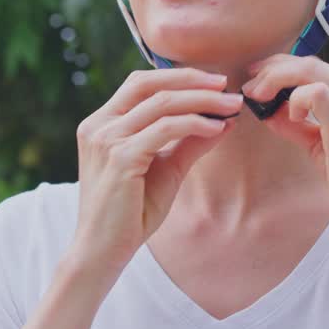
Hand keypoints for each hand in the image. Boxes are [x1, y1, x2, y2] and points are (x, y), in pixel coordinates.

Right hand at [71, 68, 241, 270]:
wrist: (103, 251)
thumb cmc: (131, 213)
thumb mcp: (165, 170)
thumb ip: (189, 142)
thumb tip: (223, 119)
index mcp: (101, 123)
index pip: (141, 84)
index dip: (178, 77)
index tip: (213, 83)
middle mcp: (98, 125)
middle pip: (150, 84)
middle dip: (192, 80)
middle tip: (226, 85)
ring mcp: (106, 140)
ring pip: (162, 103)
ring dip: (202, 101)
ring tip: (230, 106)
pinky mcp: (120, 158)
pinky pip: (166, 128)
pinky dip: (195, 123)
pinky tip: (216, 128)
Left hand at [242, 54, 328, 237]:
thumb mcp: (321, 144)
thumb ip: (298, 123)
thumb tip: (268, 108)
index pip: (316, 66)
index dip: (281, 69)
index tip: (257, 81)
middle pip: (309, 63)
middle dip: (271, 71)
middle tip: (249, 88)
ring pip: (308, 70)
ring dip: (274, 81)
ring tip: (258, 98)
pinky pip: (314, 91)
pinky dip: (294, 99)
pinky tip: (290, 118)